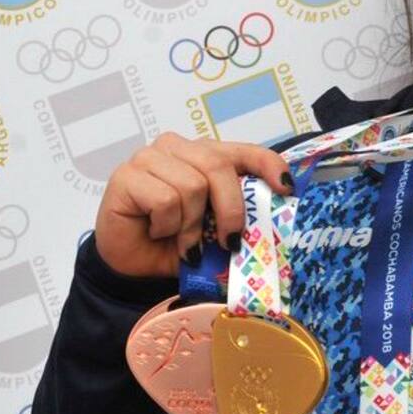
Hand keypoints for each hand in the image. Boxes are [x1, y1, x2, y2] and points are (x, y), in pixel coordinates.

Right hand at [94, 132, 293, 279]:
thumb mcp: (215, 231)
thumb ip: (236, 219)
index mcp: (204, 155)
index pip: (243, 150)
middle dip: (231, 210)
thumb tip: (271, 226)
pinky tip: (155, 231)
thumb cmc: (175, 243)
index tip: (285, 189)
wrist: (132, 266)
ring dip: (191, 226)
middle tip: (229, 242)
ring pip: (192, 186)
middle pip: (218, 167)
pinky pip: (164, 199)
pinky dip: (167, 225)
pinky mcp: (126, 175)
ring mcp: (149, 157)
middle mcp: (177, 148)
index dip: (268, 165)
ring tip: (183, 241)